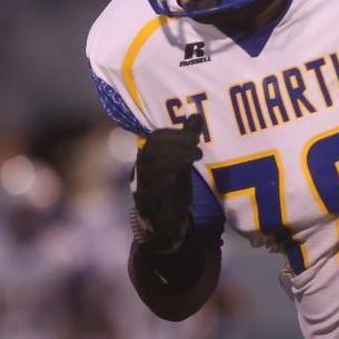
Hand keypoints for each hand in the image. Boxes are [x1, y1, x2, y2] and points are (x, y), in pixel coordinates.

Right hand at [133, 115, 203, 252]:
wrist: (166, 224)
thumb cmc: (173, 189)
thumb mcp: (182, 163)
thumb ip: (187, 140)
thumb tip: (196, 114)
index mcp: (149, 158)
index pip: (155, 138)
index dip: (173, 134)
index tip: (194, 135)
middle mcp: (141, 170)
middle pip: (149, 151)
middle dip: (174, 146)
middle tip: (198, 148)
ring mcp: (140, 188)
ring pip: (147, 170)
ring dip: (172, 161)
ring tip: (193, 158)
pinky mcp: (144, 206)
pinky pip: (146, 193)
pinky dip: (159, 184)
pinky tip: (174, 178)